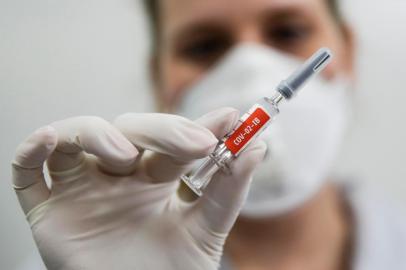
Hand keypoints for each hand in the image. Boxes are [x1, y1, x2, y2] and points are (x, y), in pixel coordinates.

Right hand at [12, 108, 265, 269]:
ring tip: (126, 157)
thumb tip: (257, 147)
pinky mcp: (48, 209)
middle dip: (163, 129)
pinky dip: (33, 150)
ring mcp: (81, 187)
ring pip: (78, 137)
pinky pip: (28, 172)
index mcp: (154, 177)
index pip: (174, 139)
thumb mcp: (205, 232)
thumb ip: (228, 190)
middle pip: (130, 129)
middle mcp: (117, 174)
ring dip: (99, 134)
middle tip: (198, 142)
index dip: (199, 125)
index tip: (231, 119)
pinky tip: (50, 140)